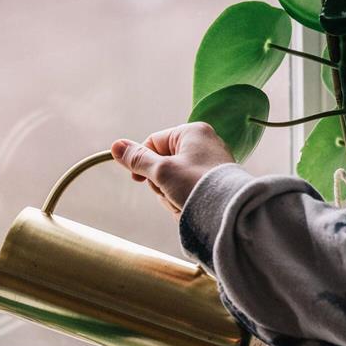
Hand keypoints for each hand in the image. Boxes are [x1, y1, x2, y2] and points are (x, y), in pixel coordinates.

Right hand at [111, 122, 233, 217]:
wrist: (230, 213)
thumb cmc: (197, 186)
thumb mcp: (162, 171)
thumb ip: (138, 159)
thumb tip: (115, 146)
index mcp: (192, 132)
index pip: (153, 142)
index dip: (142, 162)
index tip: (139, 180)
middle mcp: (203, 143)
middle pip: (162, 163)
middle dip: (160, 183)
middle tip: (171, 191)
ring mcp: (210, 163)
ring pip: (172, 179)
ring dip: (171, 194)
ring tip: (183, 201)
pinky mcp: (213, 182)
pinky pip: (187, 189)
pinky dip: (184, 199)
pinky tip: (191, 206)